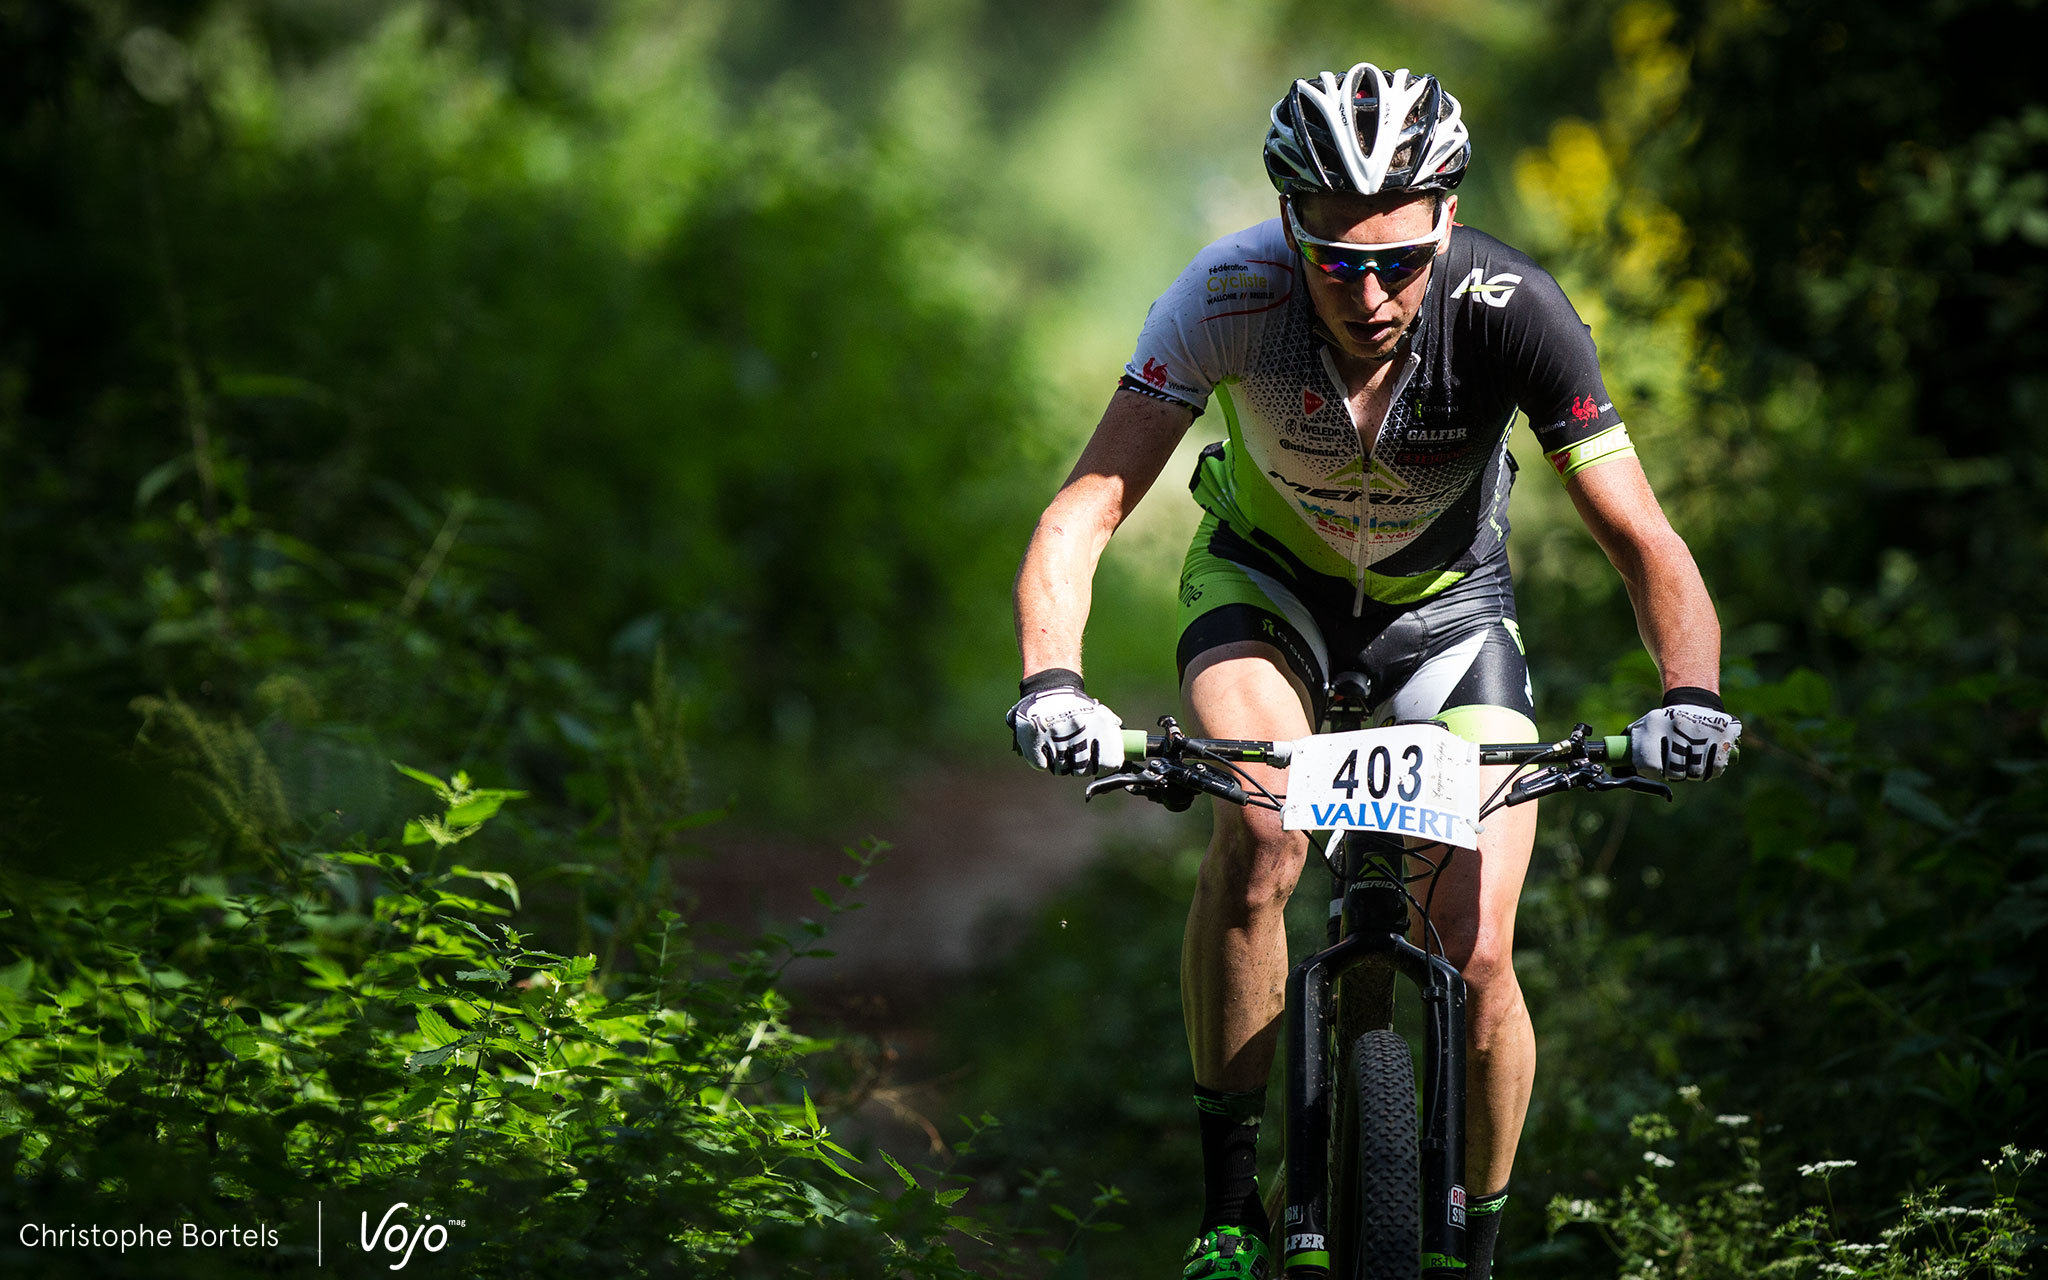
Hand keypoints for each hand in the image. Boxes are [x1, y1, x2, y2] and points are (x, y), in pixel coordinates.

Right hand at [1007, 670, 1124, 775]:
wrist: (1047, 688)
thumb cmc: (1075, 705)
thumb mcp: (1099, 712)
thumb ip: (1113, 731)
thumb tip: (1129, 749)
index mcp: (1098, 725)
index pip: (1108, 763)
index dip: (1103, 767)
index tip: (1098, 764)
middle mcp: (1079, 731)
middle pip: (1082, 771)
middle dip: (1079, 766)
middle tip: (1075, 754)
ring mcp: (1055, 738)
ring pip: (1061, 770)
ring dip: (1060, 763)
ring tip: (1058, 745)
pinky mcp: (1035, 742)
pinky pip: (1043, 765)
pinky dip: (1043, 759)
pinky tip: (1045, 745)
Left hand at [1628, 694, 1740, 780]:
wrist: (1693, 701)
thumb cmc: (1664, 723)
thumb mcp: (1644, 727)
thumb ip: (1632, 747)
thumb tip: (1620, 769)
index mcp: (1654, 724)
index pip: (1650, 765)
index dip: (1653, 773)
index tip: (1657, 771)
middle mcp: (1678, 725)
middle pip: (1675, 772)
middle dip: (1675, 774)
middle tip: (1676, 768)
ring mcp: (1703, 729)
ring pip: (1696, 773)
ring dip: (1693, 774)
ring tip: (1691, 763)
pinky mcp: (1724, 732)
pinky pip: (1715, 768)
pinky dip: (1710, 771)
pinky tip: (1705, 763)